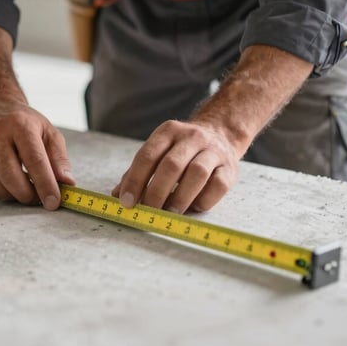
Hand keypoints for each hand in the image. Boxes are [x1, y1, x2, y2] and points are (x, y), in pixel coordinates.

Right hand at [0, 100, 74, 210]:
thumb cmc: (26, 125)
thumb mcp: (49, 133)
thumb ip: (59, 159)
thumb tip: (67, 183)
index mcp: (20, 125)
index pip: (34, 160)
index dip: (45, 185)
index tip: (53, 202)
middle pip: (11, 177)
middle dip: (28, 195)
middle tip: (38, 199)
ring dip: (14, 196)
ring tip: (25, 188)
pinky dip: (0, 193)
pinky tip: (8, 183)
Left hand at [112, 120, 240, 213]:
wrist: (221, 133)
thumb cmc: (182, 149)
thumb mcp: (159, 150)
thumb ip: (137, 172)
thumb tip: (117, 196)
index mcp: (168, 132)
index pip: (147, 156)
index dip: (135, 181)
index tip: (126, 202)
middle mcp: (191, 137)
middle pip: (171, 165)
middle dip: (156, 192)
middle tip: (149, 211)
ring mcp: (213, 151)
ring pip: (197, 173)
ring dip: (180, 198)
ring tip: (170, 214)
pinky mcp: (230, 167)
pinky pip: (217, 185)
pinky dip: (203, 199)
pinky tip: (193, 207)